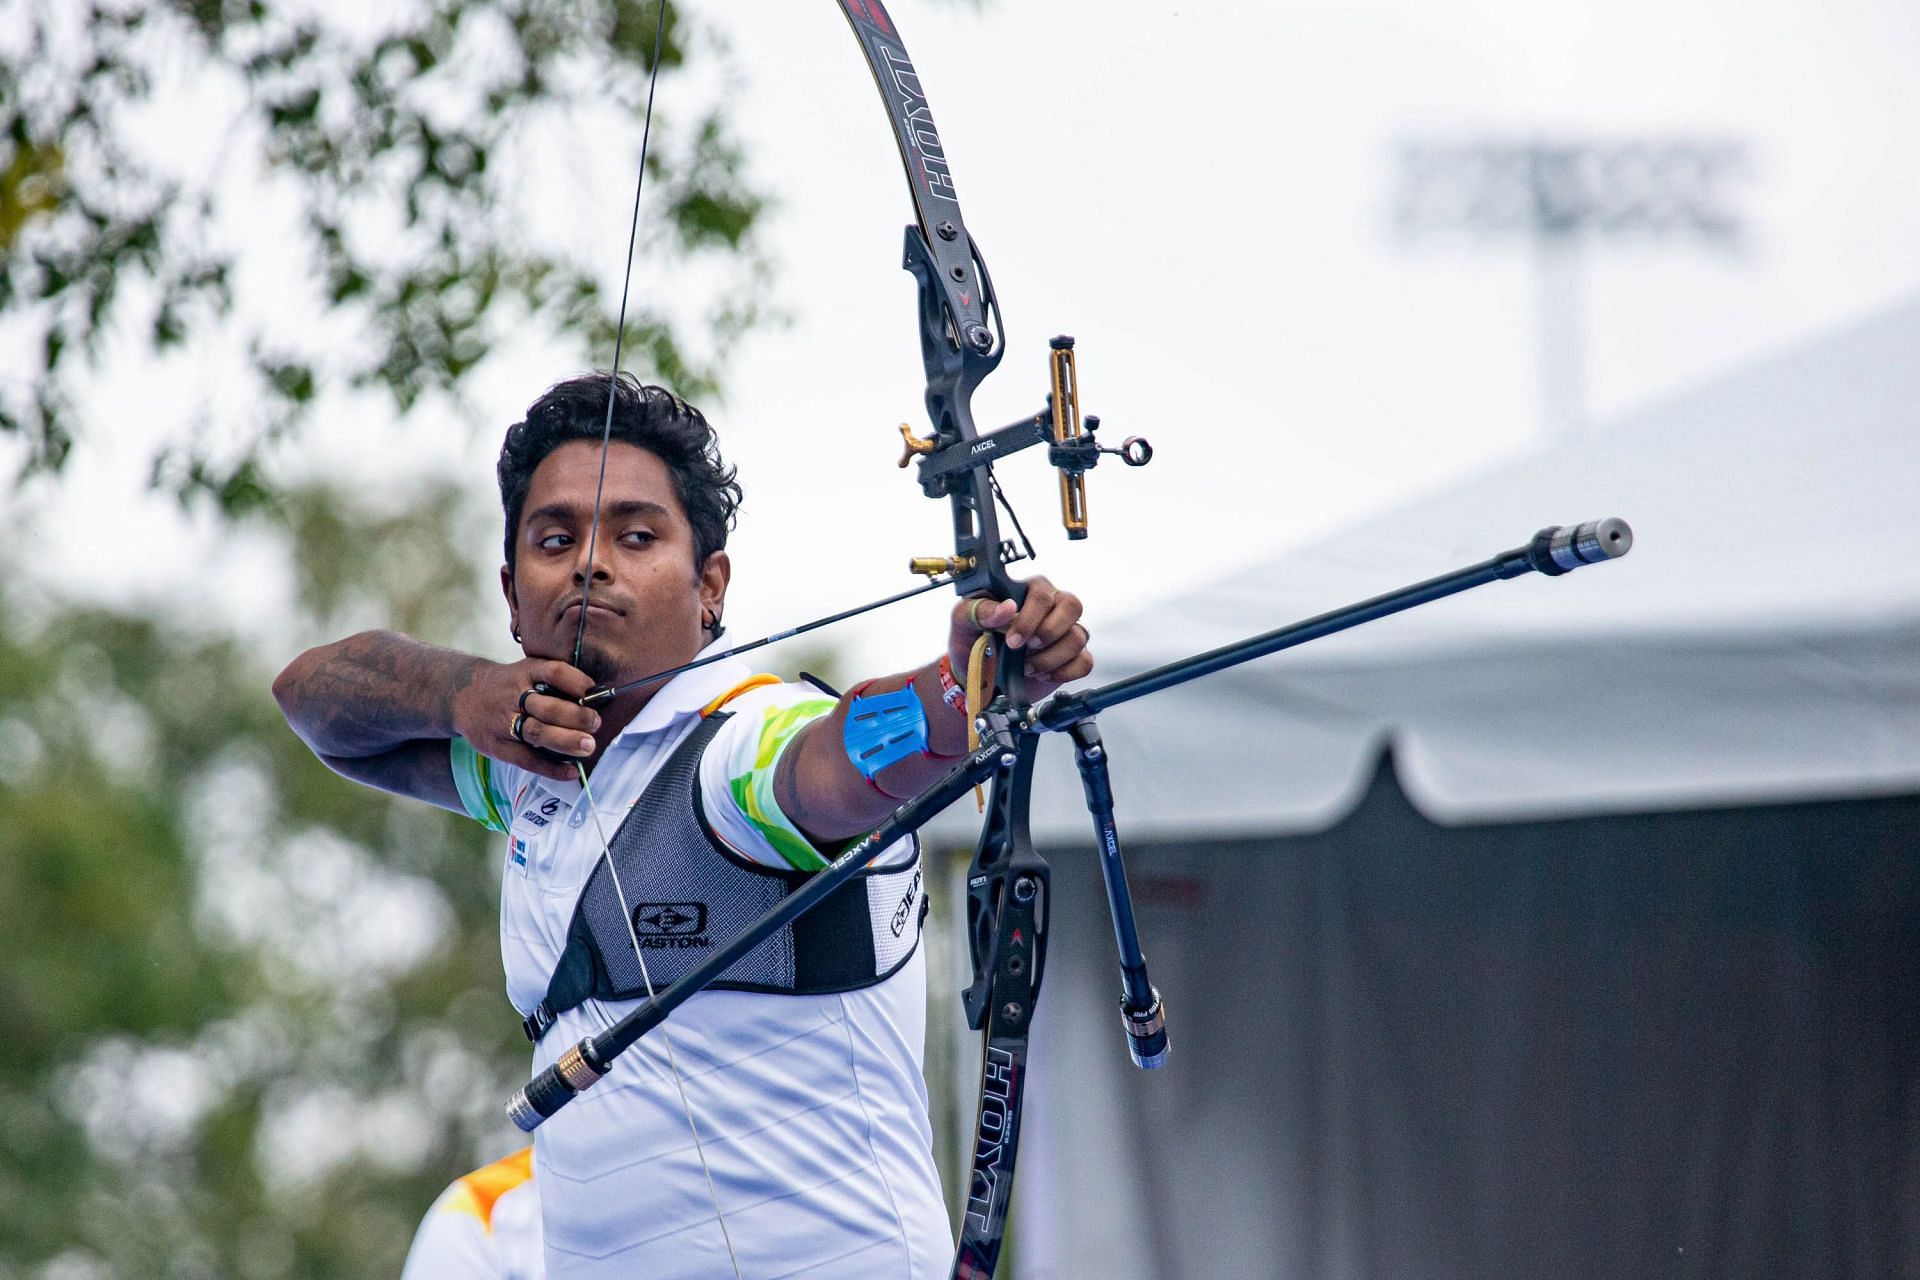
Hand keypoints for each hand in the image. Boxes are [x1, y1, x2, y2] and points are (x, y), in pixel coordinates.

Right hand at [450, 658, 601, 780]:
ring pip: (537, 733)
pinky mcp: (497, 747)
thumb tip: (598, 697)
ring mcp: (503, 722)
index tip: (596, 692)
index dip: (577, 682)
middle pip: (547, 707)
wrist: (461, 695)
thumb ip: (554, 681)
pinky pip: (526, 760)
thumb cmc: (508, 685)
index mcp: (525, 672)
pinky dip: (551, 768)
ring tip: (588, 746)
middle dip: (575, 717)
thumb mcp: (526, 670)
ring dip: (566, 741)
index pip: (554, 672)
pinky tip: (571, 771)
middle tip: (596, 723)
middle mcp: (513, 696)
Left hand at [949, 575, 1091, 700]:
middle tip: (1027, 649)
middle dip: (1049, 632)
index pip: (1042, 594)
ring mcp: (1066, 631)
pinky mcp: (1073, 656)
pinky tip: (1041, 674)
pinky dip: (1063, 672)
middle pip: (1072, 606)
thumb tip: (1008, 608)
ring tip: (1027, 667)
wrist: (977, 674)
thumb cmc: (973, 639)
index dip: (1030, 619)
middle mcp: (1052, 606)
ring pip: (1078, 637)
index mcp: (1028, 590)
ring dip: (1050, 658)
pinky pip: (1084, 662)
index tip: (1012, 641)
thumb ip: (981, 610)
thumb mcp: (964, 620)